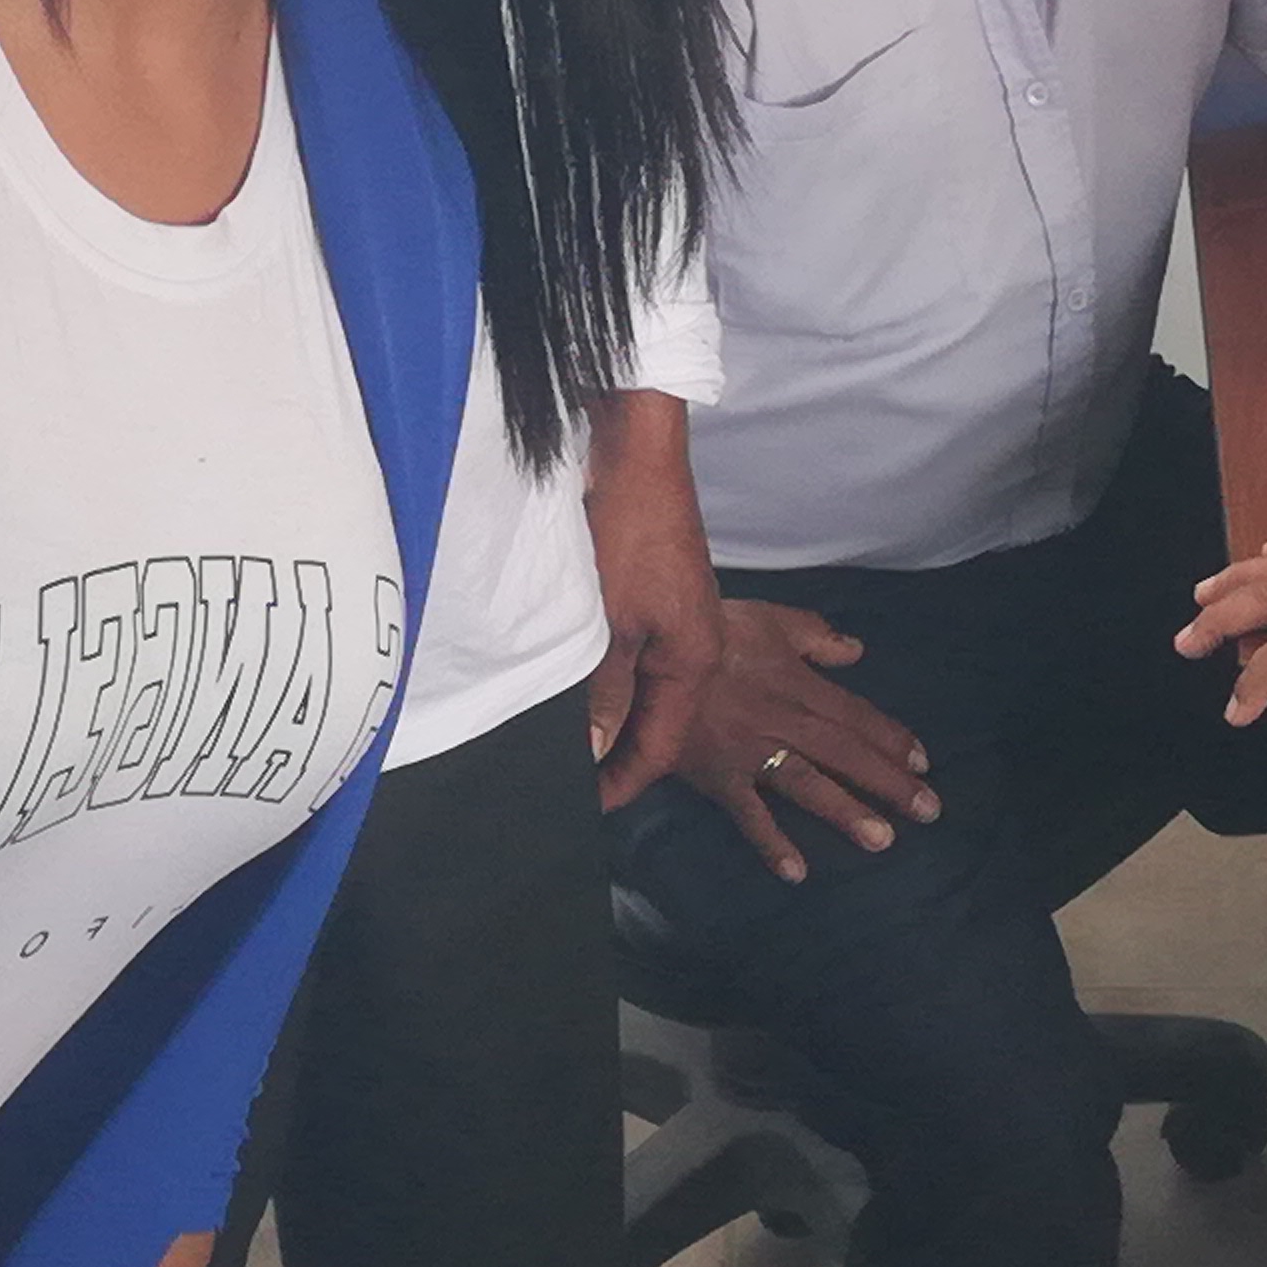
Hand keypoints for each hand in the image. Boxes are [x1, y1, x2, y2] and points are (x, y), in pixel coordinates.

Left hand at [581, 395, 724, 810]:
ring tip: (571, 751)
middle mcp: (696, 647)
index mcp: (696, 661)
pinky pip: (638, 660)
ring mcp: (678, 621)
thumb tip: (594, 753)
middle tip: (570, 791)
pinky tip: (583, 692)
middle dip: (618, 759)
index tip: (585, 813)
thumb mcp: (609, 621)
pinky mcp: (658, 598)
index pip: (661, 746)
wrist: (634, 454)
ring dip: (613, 720)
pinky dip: (612, 684)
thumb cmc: (627, 532)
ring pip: (646, 691)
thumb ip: (604, 691)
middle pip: (658, 723)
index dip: (622, 783)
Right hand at [673, 598, 939, 880]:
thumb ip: (816, 636)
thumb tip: (857, 651)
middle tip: (928, 810)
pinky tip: (797, 872)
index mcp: (799, 685)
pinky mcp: (718, 775)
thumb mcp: (772, 619)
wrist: (656, 647)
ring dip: (844, 811)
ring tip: (881, 840)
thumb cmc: (713, 629)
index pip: (856, 716)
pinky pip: (747, 813)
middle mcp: (784, 721)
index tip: (923, 762)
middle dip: (888, 782)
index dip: (892, 739)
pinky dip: (770, 843)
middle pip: (845, 754)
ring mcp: (751, 751)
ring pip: (806, 783)